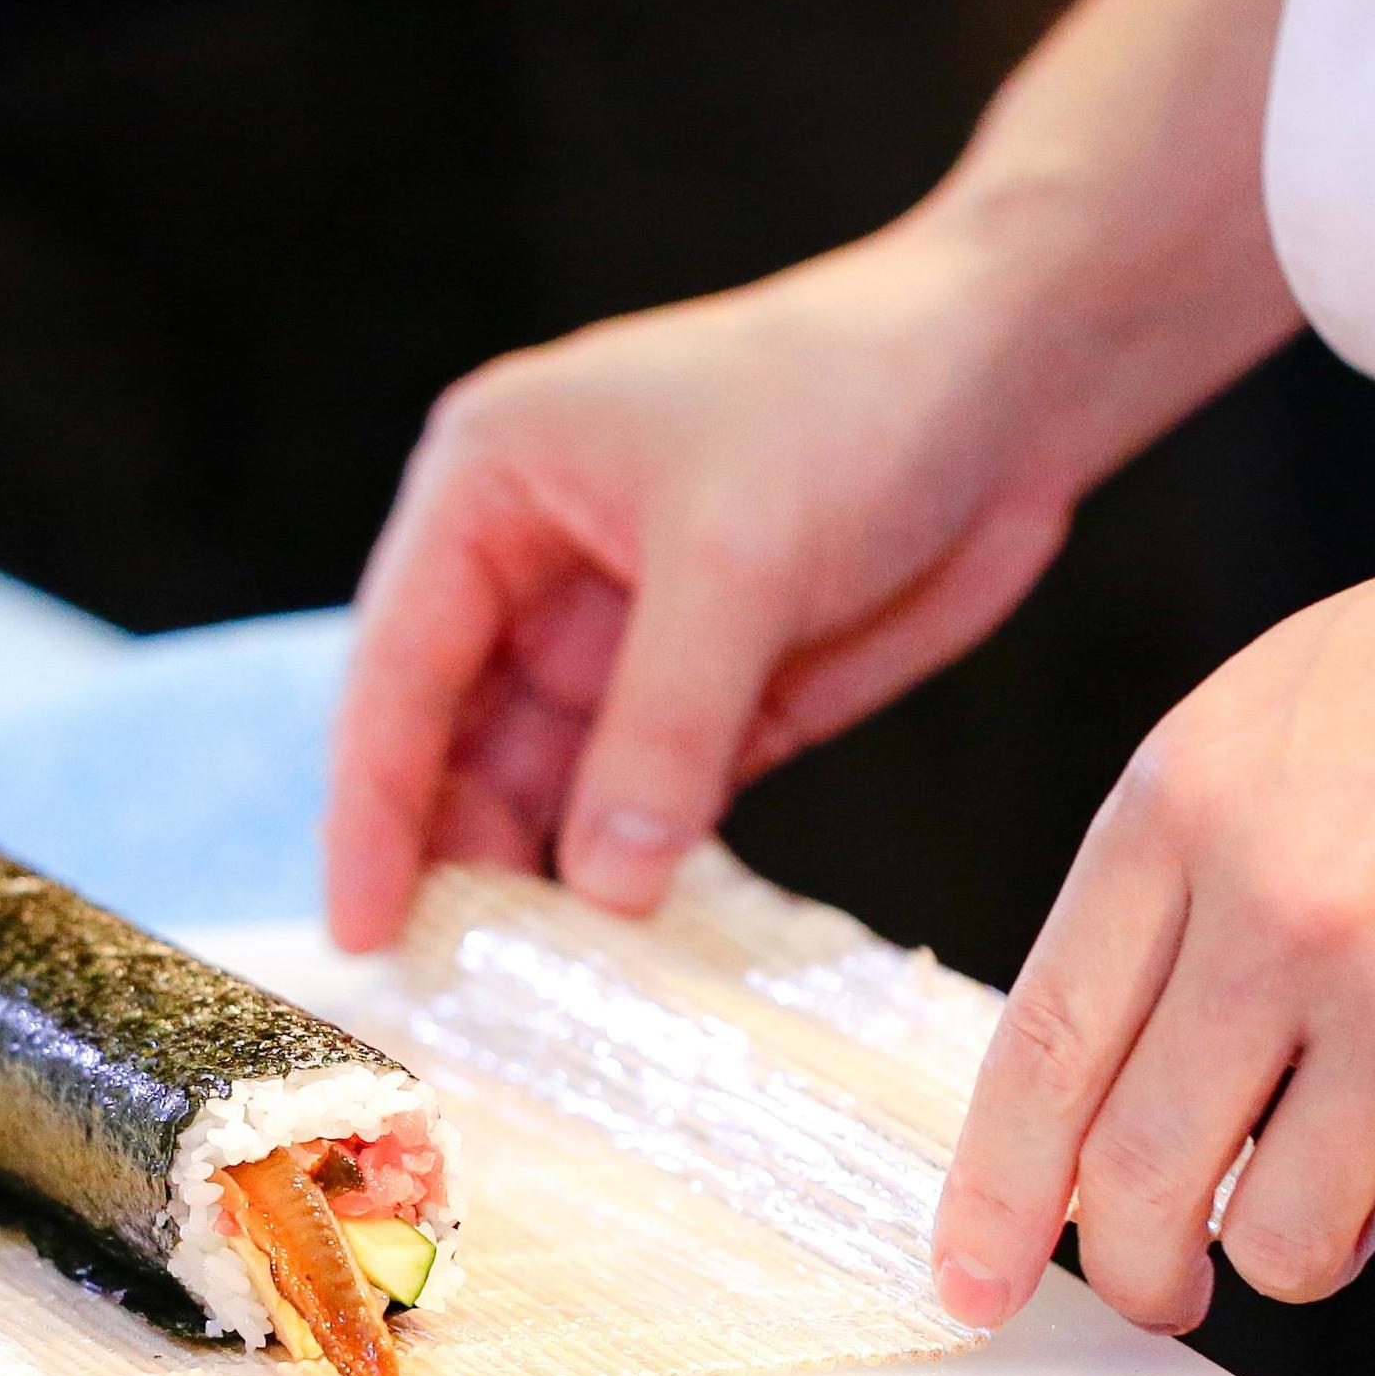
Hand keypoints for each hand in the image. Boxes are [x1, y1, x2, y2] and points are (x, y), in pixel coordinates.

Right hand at [325, 221, 1116, 950]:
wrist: (1014, 381)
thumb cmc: (855, 399)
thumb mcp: (740, 557)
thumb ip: (662, 724)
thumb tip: (600, 885)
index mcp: (491, 489)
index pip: (398, 667)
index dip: (372, 804)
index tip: (360, 928)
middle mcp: (532, 570)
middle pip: (452, 741)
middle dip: (445, 855)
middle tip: (440, 987)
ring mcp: (621, 642)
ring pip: (544, 788)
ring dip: (536, 881)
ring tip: (523, 994)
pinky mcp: (709, 700)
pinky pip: (643, 809)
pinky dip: (629, 877)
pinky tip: (618, 958)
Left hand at [930, 456, 1374, 1331]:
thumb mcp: (1249, 727)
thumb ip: (1157, 891)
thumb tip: (1090, 1079)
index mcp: (1178, 815)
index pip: (1040, 1052)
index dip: (993, 1193)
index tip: (970, 1277)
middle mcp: (1276, 912)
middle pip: (1139, 1178)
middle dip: (1136, 1272)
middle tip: (1158, 1287)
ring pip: (1286, 1240)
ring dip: (1298, 1245)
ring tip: (1336, 1175)